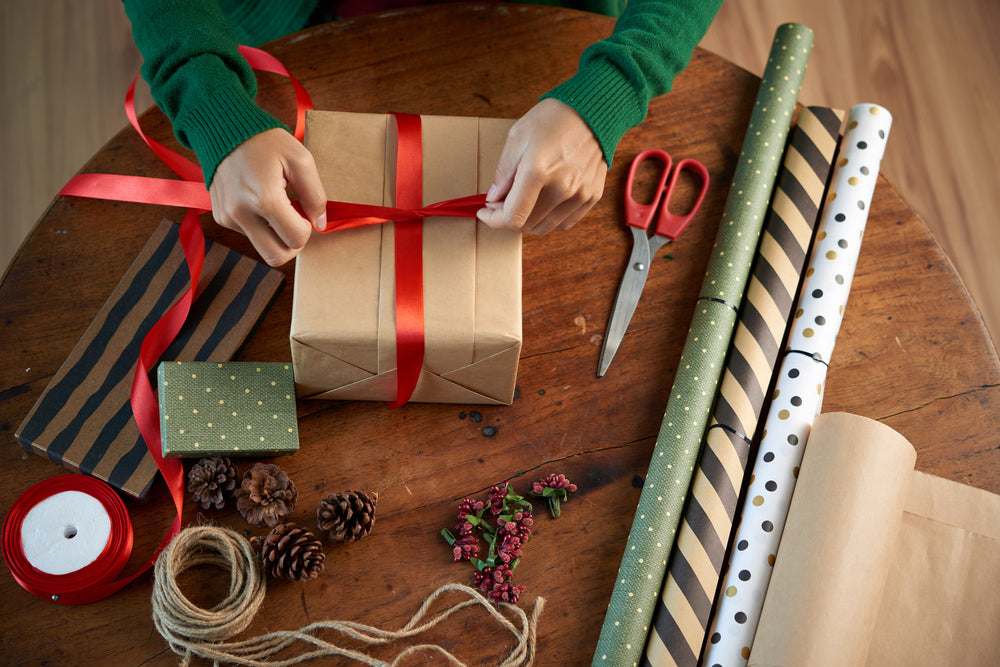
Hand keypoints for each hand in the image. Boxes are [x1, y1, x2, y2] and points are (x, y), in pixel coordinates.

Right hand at [209, 128, 327, 266]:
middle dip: (292, 244)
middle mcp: (242, 213)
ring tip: (277, 207)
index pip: (296, 239)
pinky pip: (249, 236)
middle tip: (295, 221)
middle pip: (276, 257)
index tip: (303, 210)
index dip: (307, 229)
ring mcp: (228, 217)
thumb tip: (320, 224)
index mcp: (265, 199)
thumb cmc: (265, 141)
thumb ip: (315, 195)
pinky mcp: (221, 217)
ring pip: (262, 249)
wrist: (223, 128)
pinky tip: (260, 202)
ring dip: (276, 235)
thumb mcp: (300, 160)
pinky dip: (260, 226)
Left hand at [477, 98, 606, 234]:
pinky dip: (549, 220)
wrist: (591, 111)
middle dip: (508, 218)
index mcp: (538, 171)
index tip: (485, 213)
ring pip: (546, 227)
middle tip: (501, 203)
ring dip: (528, 221)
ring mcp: (580, 194)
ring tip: (522, 203)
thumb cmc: (552, 119)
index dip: (494, 221)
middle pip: (527, 224)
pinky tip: (542, 204)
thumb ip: (503, 173)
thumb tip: (494, 199)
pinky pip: (565, 222)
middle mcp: (562, 187)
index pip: (513, 216)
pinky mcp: (592, 196)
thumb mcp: (517, 138)